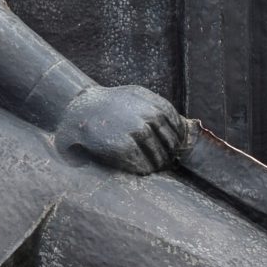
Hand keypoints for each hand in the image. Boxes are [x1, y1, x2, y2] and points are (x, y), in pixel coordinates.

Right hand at [55, 83, 190, 172]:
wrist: (80, 109)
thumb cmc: (110, 104)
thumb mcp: (136, 95)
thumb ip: (158, 107)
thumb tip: (185, 127)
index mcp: (156, 105)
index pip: (178, 129)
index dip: (176, 141)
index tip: (171, 148)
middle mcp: (150, 117)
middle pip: (170, 145)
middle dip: (168, 155)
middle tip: (163, 162)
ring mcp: (138, 132)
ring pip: (159, 157)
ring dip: (157, 165)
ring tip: (151, 167)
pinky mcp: (124, 147)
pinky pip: (143, 165)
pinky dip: (144, 170)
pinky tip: (140, 170)